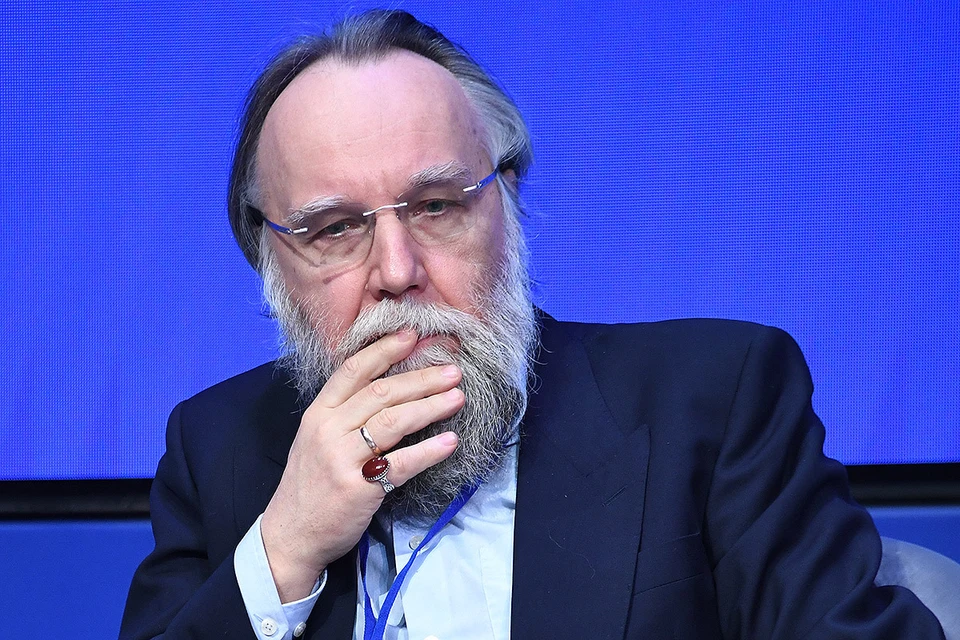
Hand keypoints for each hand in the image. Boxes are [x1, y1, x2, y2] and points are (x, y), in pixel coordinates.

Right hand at [260, 330, 463, 601]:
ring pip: (394, 421)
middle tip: (452, 371)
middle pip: (382, 392)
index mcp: (318, 414)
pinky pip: (402, 463)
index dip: (385, 350)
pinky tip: (450, 441)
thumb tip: (390, 387)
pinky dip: (429, 451)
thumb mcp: (316, 440)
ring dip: (431, 406)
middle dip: (422, 378)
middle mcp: (328, 430)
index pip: (353, 370)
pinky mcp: (359, 487)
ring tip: (457, 398)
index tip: (412, 336)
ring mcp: (342, 458)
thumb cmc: (310, 486)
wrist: (291, 535)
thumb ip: (345, 414)